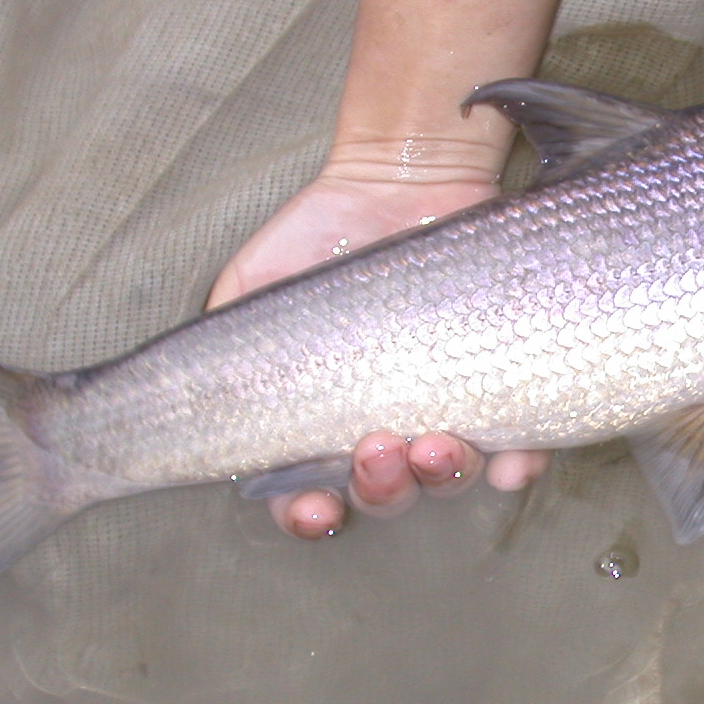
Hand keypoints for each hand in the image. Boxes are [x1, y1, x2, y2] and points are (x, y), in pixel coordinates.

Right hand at [207, 136, 548, 539]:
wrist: (397, 184)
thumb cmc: (316, 242)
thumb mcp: (247, 291)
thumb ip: (216, 355)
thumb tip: (183, 405)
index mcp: (323, 427)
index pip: (312, 499)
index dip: (310, 518)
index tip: (316, 510)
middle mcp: (386, 432)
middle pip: (387, 497)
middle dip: (383, 489)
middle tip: (379, 450)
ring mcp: (446, 412)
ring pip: (450, 480)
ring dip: (443, 478)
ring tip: (436, 445)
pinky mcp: (503, 387)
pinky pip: (520, 446)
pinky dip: (518, 465)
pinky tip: (511, 461)